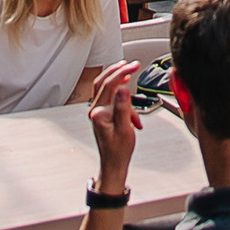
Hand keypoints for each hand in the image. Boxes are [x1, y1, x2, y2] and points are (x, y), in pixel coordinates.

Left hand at [87, 61, 141, 192]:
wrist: (113, 164)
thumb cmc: (118, 151)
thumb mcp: (124, 129)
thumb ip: (123, 107)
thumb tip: (122, 89)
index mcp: (99, 112)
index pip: (110, 85)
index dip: (122, 73)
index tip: (134, 66)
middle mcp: (95, 110)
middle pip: (103, 82)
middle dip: (118, 71)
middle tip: (131, 65)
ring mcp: (98, 112)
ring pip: (104, 88)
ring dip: (116, 79)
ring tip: (128, 73)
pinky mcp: (102, 115)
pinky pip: (108, 97)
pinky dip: (119, 93)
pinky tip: (129, 99)